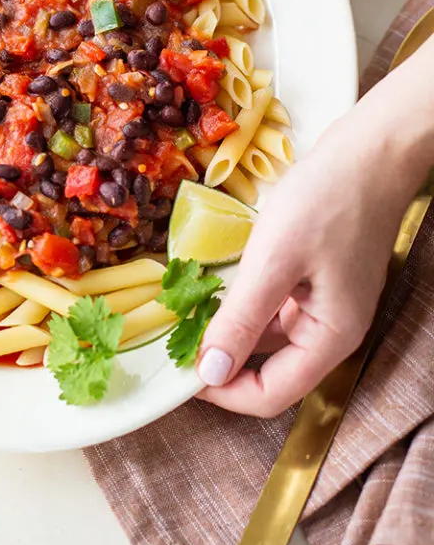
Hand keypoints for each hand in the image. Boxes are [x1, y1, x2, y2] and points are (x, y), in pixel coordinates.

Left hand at [195, 93, 429, 417]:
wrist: (369, 150)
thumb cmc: (327, 200)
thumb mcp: (275, 259)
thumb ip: (242, 318)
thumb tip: (210, 374)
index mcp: (330, 337)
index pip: (271, 394)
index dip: (223, 391)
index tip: (177, 371)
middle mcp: (329, 329)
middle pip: (269, 368)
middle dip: (221, 358)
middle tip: (174, 337)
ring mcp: (324, 302)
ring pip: (267, 334)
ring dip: (228, 327)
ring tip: (187, 308)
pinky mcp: (315, 277)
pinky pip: (273, 304)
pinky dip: (244, 300)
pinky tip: (217, 282)